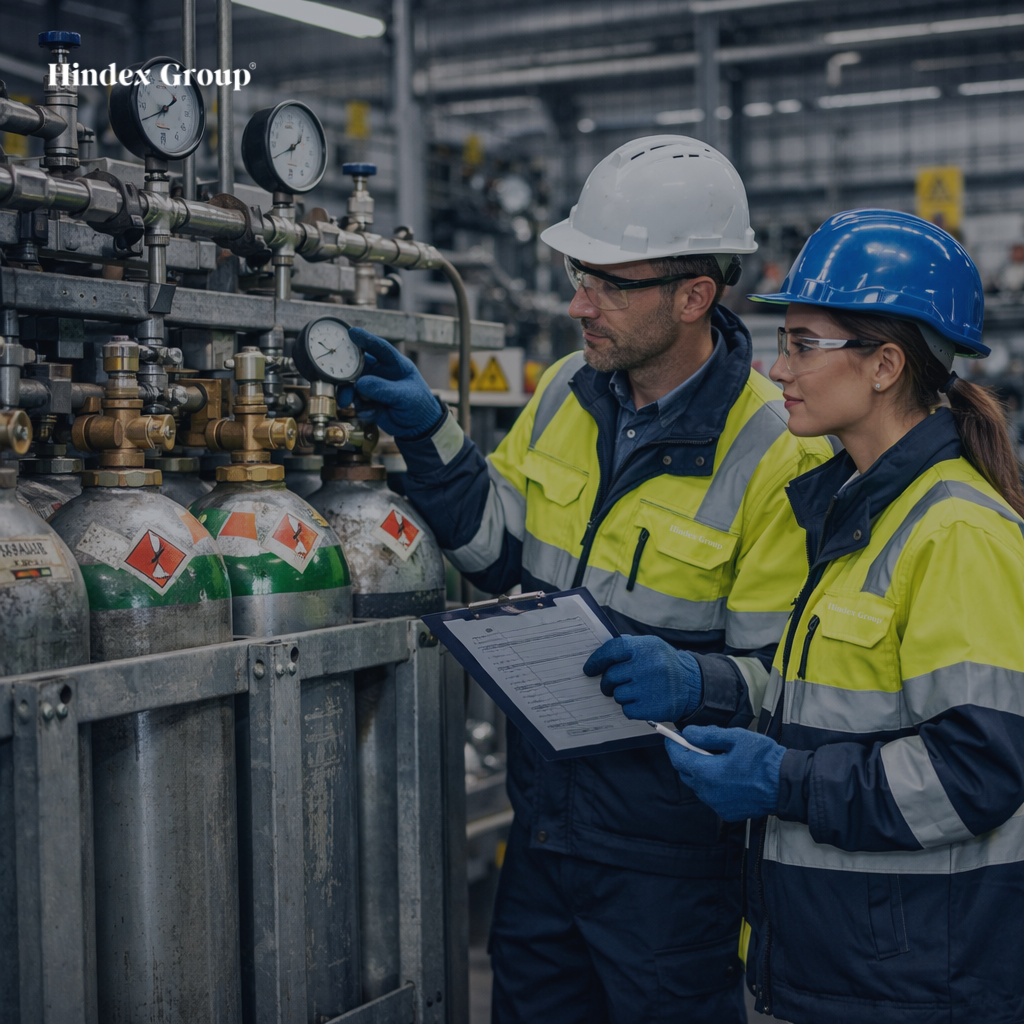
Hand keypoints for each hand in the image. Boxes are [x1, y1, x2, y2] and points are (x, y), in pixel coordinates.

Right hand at [347, 327, 445, 438]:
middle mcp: (381, 372)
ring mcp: (373, 386)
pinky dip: (358, 407)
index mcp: (395, 364)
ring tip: (346, 402)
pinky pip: (355, 401)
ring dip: (347, 392)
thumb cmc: (419, 405)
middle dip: (345, 371)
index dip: (366, 339)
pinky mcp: (367, 401)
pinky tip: (369, 413)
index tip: (352, 333)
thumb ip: (383, 388)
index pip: (380, 348)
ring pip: (352, 384)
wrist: (418, 428)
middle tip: (337, 377)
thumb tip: (360, 384)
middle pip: (357, 364)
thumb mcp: (405, 396)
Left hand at [583, 636, 701, 721]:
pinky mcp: (651, 708)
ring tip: (635, 690)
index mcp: (646, 647)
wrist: (692, 685)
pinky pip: (626, 709)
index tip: (589, 669)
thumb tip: (600, 654)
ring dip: (621, 694)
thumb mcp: (651, 646)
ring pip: (617, 694)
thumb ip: (628, 646)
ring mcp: (649, 688)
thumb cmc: (665, 664)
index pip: (612, 650)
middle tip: (612, 683)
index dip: (597, 660)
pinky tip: (641, 701)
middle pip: (611, 676)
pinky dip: (630, 707)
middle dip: (608, 681)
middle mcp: (648, 666)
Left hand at [665, 725, 784, 821]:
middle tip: (698, 743)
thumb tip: (688, 733)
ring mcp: (717, 805)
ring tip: (718, 758)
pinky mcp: (727, 812)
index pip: (678, 758)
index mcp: (707, 773)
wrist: (786, 785)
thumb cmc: (763, 759)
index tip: (673, 736)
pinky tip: (728, 775)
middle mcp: (708, 792)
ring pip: (698, 785)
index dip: (673, 745)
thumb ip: (707, 735)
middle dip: (687, 757)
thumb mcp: (735, 737)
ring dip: (701, 771)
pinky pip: (711, 796)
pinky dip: (713, 785)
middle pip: (686, 772)